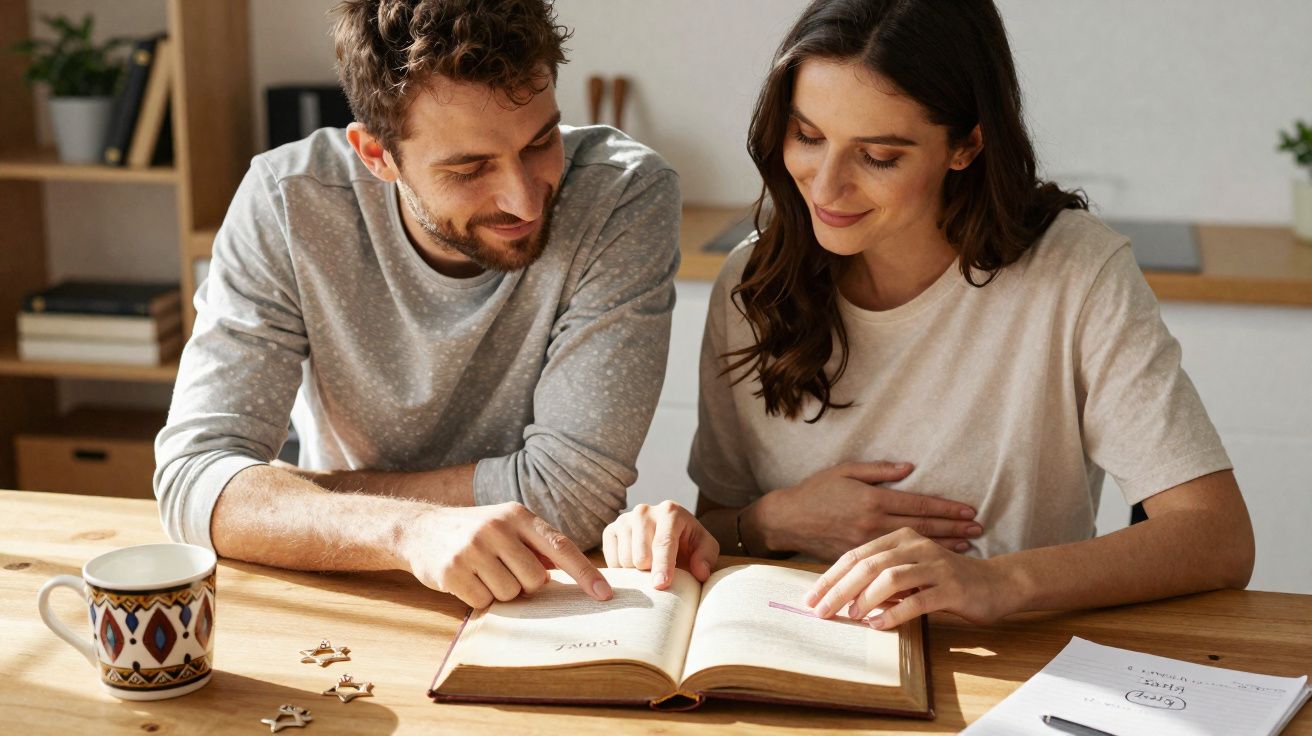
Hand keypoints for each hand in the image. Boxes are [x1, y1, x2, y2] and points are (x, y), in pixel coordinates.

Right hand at [399, 502, 612, 607]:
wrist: (420, 529)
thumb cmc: (475, 532)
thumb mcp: (507, 526)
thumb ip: (538, 546)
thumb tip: (578, 576)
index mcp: (518, 515)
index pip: (561, 547)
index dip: (585, 573)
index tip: (604, 594)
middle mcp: (497, 528)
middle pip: (535, 581)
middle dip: (524, 585)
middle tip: (503, 571)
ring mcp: (473, 548)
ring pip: (510, 594)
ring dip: (500, 592)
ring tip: (483, 573)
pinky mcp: (452, 570)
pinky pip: (484, 602)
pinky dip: (479, 598)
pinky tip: (467, 580)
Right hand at [601, 501, 718, 589]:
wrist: (667, 534)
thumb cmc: (687, 543)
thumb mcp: (705, 548)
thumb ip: (706, 558)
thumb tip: (700, 572)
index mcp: (670, 511)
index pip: (663, 542)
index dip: (663, 566)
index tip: (661, 585)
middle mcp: (644, 511)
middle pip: (641, 556)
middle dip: (651, 572)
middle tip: (661, 571)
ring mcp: (624, 519)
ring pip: (625, 561)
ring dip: (638, 572)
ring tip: (650, 565)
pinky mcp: (610, 530)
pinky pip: (612, 562)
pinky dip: (624, 570)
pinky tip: (636, 563)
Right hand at [754, 461, 980, 560]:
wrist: (788, 520)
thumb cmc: (815, 490)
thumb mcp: (845, 471)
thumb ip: (879, 471)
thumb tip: (910, 468)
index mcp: (872, 500)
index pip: (919, 505)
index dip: (947, 509)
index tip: (970, 511)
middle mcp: (873, 524)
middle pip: (922, 528)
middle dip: (953, 529)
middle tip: (978, 530)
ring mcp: (867, 544)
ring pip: (912, 546)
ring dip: (942, 545)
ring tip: (966, 545)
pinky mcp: (859, 557)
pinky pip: (894, 560)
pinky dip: (916, 560)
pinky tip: (932, 561)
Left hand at [805, 528, 1018, 629]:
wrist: (997, 583)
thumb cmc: (945, 580)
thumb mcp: (910, 573)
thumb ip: (882, 579)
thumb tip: (844, 598)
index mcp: (901, 538)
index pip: (856, 555)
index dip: (831, 576)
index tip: (811, 597)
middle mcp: (916, 546)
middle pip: (868, 565)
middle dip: (839, 588)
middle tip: (821, 610)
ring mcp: (935, 565)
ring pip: (890, 578)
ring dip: (865, 599)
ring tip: (850, 616)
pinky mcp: (951, 587)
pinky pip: (917, 600)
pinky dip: (894, 614)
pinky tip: (879, 625)